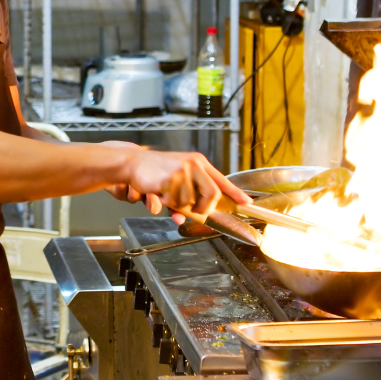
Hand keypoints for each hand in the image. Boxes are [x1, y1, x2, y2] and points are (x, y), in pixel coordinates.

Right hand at [103, 144, 249, 222]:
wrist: (134, 163)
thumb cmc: (156, 172)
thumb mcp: (178, 179)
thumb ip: (189, 196)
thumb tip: (194, 216)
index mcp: (199, 163)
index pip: (222, 180)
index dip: (236, 193)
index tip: (247, 203)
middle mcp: (194, 164)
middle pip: (212, 194)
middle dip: (204, 209)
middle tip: (194, 212)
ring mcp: (184, 170)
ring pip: (191, 201)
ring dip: (179, 205)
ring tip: (168, 196)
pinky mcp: (172, 177)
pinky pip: (176, 201)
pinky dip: (168, 203)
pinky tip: (161, 192)